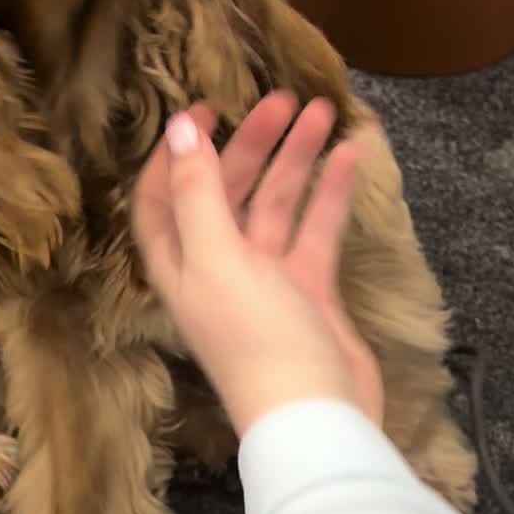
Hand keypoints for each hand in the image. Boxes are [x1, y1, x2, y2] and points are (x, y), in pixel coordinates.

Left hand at [133, 92, 383, 439]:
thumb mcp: (216, 259)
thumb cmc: (256, 339)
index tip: (202, 108)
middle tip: (282, 99)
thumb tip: (176, 130)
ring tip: (324, 111)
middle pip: (226, 192)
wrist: (317, 414)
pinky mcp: (309, 291)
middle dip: (250, 144)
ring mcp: (267, 280)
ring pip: (276, 205)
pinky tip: (351, 155)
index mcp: (181, 265)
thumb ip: (196, 192)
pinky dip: (331, 193)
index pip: (162, 199)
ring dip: (296, 159)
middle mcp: (217, 268)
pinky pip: (316, 229)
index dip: (176, 154)